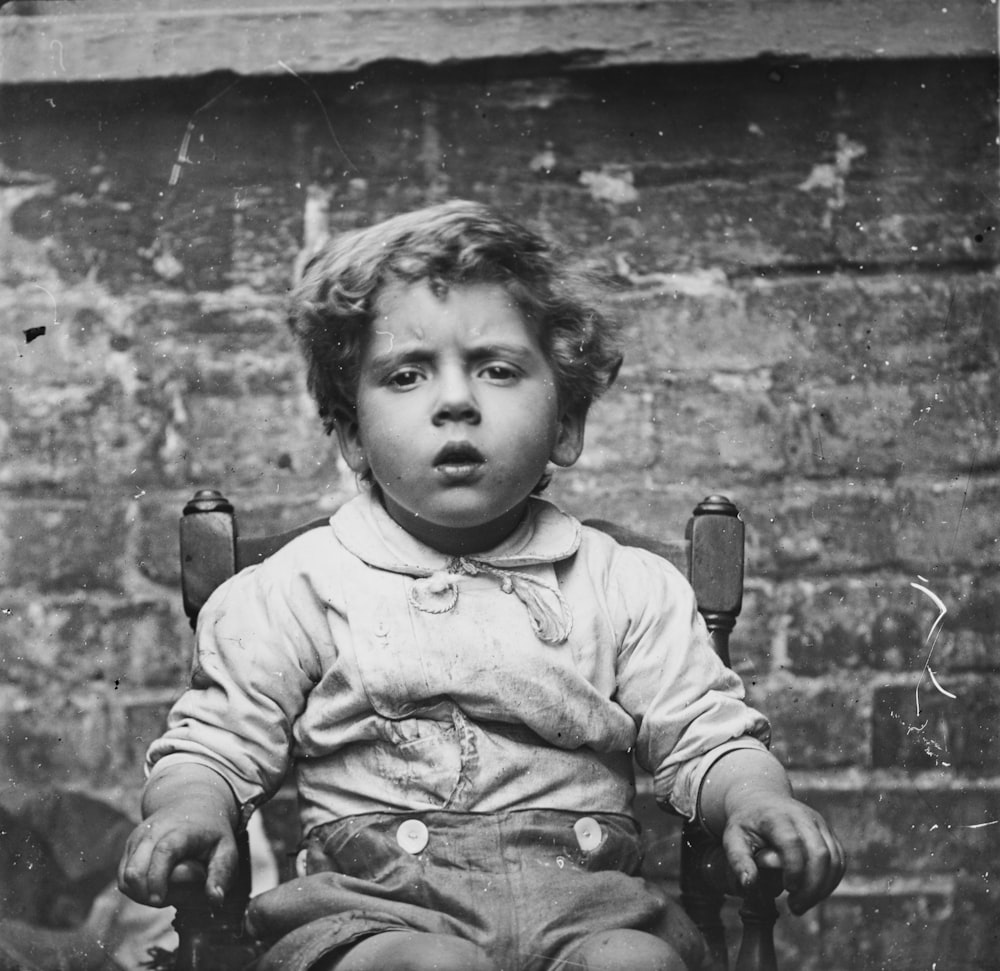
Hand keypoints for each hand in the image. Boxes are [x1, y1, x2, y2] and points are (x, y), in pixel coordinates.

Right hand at [117, 806, 238, 906]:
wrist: (192, 806)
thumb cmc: (211, 833)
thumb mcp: (226, 848)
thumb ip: (222, 872)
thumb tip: (215, 900)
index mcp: (181, 830)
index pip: (164, 852)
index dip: (157, 878)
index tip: (157, 900)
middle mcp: (154, 832)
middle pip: (136, 871)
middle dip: (152, 893)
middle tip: (181, 893)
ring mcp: (137, 839)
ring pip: (126, 879)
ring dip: (146, 894)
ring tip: (174, 886)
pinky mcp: (129, 848)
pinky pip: (124, 881)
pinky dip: (139, 890)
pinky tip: (161, 884)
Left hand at [722, 793, 845, 913]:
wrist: (760, 800)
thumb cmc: (746, 823)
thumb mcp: (732, 838)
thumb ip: (739, 860)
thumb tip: (749, 884)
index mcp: (776, 816)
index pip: (792, 841)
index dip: (794, 868)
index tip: (787, 889)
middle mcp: (802, 816)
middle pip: (819, 852)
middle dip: (812, 886)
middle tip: (795, 907)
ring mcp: (819, 823)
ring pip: (834, 859)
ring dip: (823, 888)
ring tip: (803, 904)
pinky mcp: (828, 833)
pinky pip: (839, 860)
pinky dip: (831, 882)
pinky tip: (814, 894)